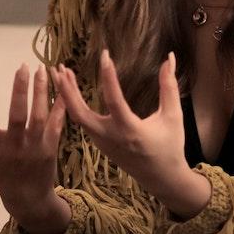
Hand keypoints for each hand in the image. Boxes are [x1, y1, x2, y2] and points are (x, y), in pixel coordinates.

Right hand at [0, 65, 65, 233]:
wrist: (28, 198)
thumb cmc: (2, 169)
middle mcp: (14, 148)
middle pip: (18, 117)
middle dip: (20, 91)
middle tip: (22, 67)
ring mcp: (34, 148)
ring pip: (39, 116)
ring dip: (41, 92)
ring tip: (42, 69)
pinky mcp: (51, 147)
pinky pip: (57, 122)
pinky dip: (60, 105)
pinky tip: (63, 86)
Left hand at [51, 50, 205, 215]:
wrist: (161, 178)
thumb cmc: (169, 146)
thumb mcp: (173, 115)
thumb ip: (169, 86)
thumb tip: (170, 57)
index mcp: (130, 130)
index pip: (114, 100)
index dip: (108, 76)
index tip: (105, 55)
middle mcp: (111, 137)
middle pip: (80, 114)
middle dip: (67, 91)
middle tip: (61, 68)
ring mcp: (102, 142)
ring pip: (77, 117)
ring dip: (66, 95)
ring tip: (60, 73)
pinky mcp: (99, 143)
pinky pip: (81, 122)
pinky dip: (72, 105)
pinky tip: (69, 89)